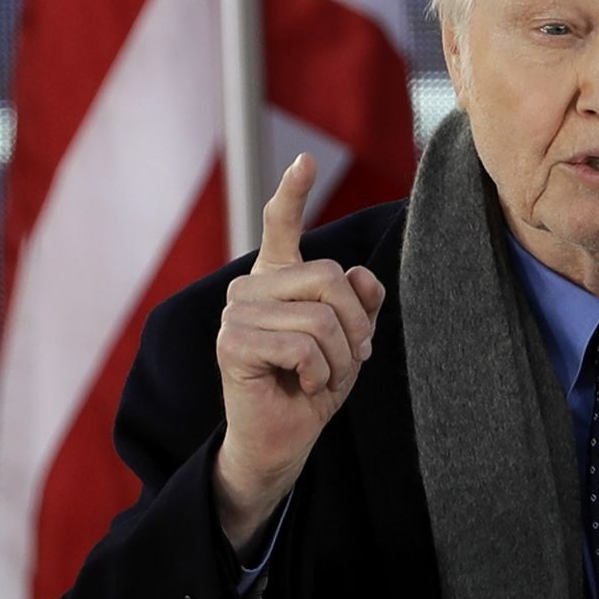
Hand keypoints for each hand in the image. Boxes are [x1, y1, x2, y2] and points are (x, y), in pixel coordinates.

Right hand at [213, 154, 384, 551]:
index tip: (305, 159)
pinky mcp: (233, 343)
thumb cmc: (313, 387)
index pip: (279, 226)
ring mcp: (236, 313)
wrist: (282, 439)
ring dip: (339, 355)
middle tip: (350, 357)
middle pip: (329, 276)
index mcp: (277, 280)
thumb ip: (360, 305)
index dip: (292, 193)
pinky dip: (320, 372)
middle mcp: (250, 288)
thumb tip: (365, 276)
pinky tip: (303, 386)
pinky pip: (303, 345)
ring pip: (321, 315)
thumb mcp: (350, 342)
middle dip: (355, 323)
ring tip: (323, 376)